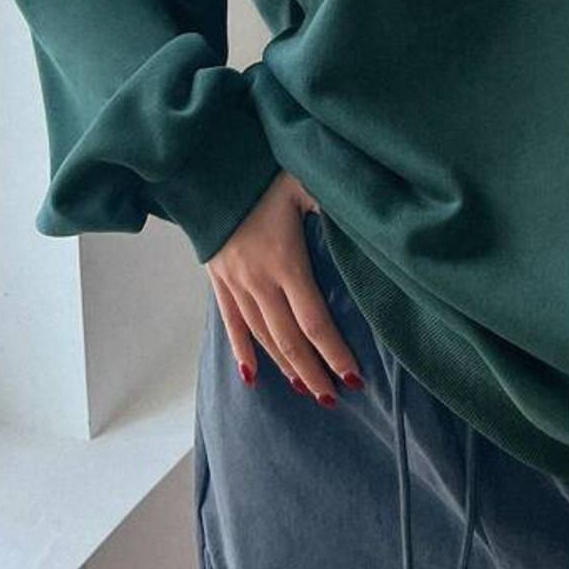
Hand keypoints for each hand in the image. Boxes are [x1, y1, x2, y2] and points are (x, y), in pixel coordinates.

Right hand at [204, 169, 363, 405]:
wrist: (206, 170)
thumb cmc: (261, 174)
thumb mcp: (303, 184)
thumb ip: (330, 207)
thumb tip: (361, 222)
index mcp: (286, 262)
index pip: (314, 320)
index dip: (334, 352)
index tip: (353, 377)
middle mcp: (260, 281)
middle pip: (289, 338)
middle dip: (313, 371)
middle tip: (334, 398)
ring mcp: (237, 284)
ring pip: (262, 336)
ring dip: (284, 366)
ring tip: (305, 389)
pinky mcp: (219, 280)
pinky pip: (231, 323)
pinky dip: (241, 351)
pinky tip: (251, 376)